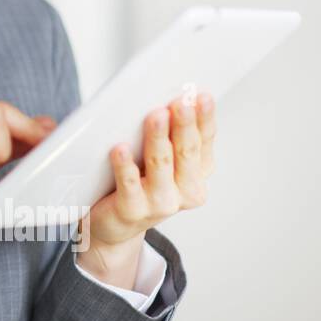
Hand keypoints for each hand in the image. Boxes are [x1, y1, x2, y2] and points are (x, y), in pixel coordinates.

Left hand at [75, 92, 215, 283]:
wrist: (115, 224)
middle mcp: (185, 191)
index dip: (204, 118)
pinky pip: (129, 185)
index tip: (201, 95)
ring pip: (161, 165)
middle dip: (184, 124)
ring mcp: (160, 203)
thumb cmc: (139, 184)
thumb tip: (168, 100)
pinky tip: (120, 149)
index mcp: (198, 173)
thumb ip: (168, 134)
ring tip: (155, 116)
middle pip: (186, 151)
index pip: (205, 140)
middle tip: (181, 101)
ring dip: (158, 139)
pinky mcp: (132, 211)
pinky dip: (125, 166)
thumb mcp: (162, 160)